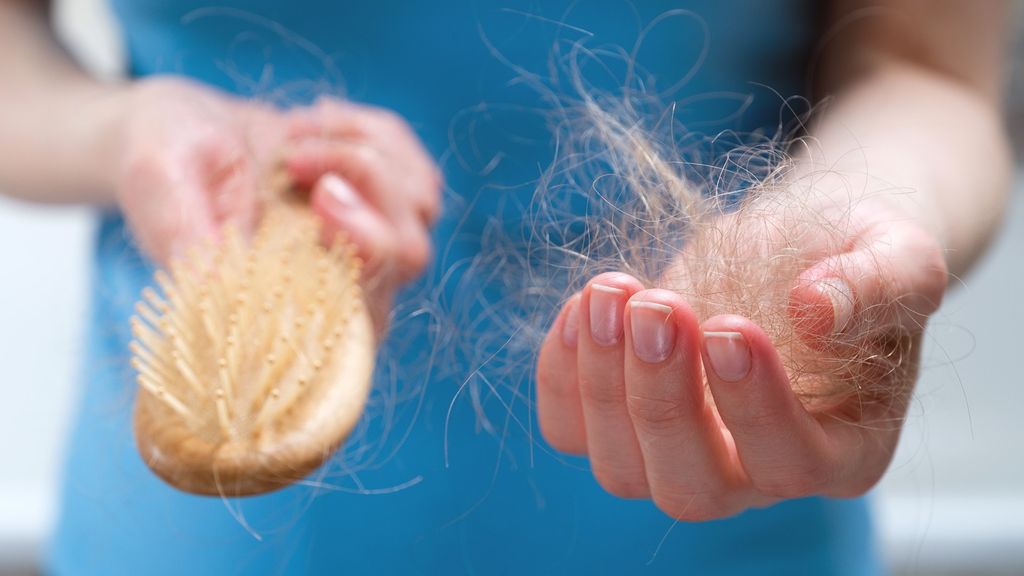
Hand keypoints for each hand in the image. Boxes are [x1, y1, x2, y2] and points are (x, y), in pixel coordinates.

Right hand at [113, 78, 440, 327]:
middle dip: (365, 188)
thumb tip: (219, 282)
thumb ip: (182, 233)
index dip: (362, 261)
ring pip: (418, 207)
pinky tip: (314, 126)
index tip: (321, 199)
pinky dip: (371, 133)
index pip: (359, 319)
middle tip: (297, 157)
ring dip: (359, 152)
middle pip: (407, 256)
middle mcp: (340, 288)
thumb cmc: (163, 161)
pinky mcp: (388, 202)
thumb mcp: (156, 183)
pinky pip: (417, 169)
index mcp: (285, 310)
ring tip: (291, 137)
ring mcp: (372, 244)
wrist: (182, 129)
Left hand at [535, 192, 947, 519]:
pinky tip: (582, 305)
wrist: (796, 248)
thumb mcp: (897, 255)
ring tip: (611, 291)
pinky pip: (570, 429)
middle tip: (658, 306)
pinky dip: (561, 374)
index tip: (728, 327)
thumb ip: (878, 284)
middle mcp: (753, 474)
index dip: (754, 406)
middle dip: (662, 401)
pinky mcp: (621, 424)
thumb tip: (814, 311)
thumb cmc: (852, 260)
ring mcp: (679, 455)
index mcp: (839, 449)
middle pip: (693, 487)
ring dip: (601, 381)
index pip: (791, 462)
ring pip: (621, 468)